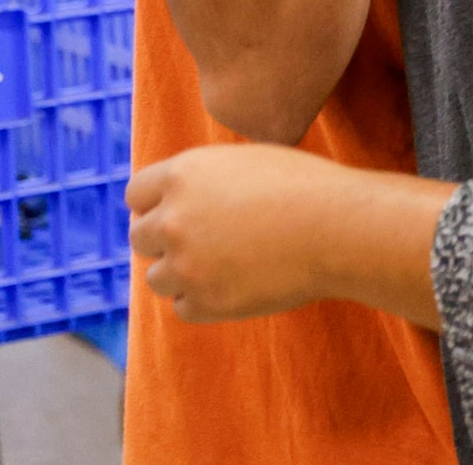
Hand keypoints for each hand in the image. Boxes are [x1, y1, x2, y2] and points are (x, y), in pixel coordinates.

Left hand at [128, 145, 335, 321]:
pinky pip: (184, 307)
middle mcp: (173, 219)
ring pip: (158, 277)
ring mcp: (186, 265)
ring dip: (182, 273)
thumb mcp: (243, 164)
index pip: (135, 195)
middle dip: (164, 240)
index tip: (174, 213)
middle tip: (201, 242)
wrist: (337, 228)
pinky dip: (204, 300)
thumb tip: (174, 202)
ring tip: (224, 264)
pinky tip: (236, 284)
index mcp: (181, 175)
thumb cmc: (303, 187)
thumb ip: (201, 181)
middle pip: (140, 238)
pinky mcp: (204, 303)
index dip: (155, 204)